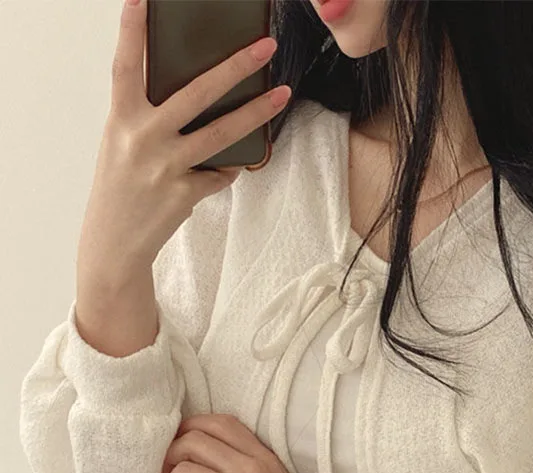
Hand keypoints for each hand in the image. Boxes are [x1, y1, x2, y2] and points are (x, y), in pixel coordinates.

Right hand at [78, 0, 290, 286]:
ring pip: (222, 134)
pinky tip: (227, 168)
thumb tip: (197, 98)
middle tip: (264, 46)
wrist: (113, 242)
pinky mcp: (184, 193)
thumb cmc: (120, 187)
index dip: (132, 31)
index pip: (126, 66)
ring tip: (281, 94)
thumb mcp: (122, 144)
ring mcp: (165, 167)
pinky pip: (220, 173)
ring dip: (256, 113)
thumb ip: (149, 118)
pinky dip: (227, 168)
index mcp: (121, 119)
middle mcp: (142, 138)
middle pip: (196, 93)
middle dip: (234, 66)